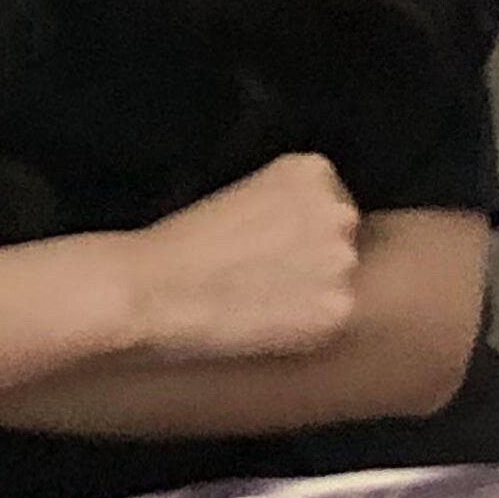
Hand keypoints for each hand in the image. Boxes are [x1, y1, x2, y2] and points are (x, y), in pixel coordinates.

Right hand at [130, 151, 361, 364]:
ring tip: (261, 299)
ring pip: (339, 281)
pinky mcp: (336, 309)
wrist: (156, 287)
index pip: (330, 202)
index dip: (300, 229)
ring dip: (312, 293)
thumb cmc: (185, 242)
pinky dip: (306, 327)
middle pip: (342, 239)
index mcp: (311, 170)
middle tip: (265, 275)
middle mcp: (335, 210)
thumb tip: (308, 231)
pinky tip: (266, 321)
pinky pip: (331, 320)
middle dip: (313, 258)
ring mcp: (341, 261)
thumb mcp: (244, 192)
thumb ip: (288, 202)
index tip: (268, 244)